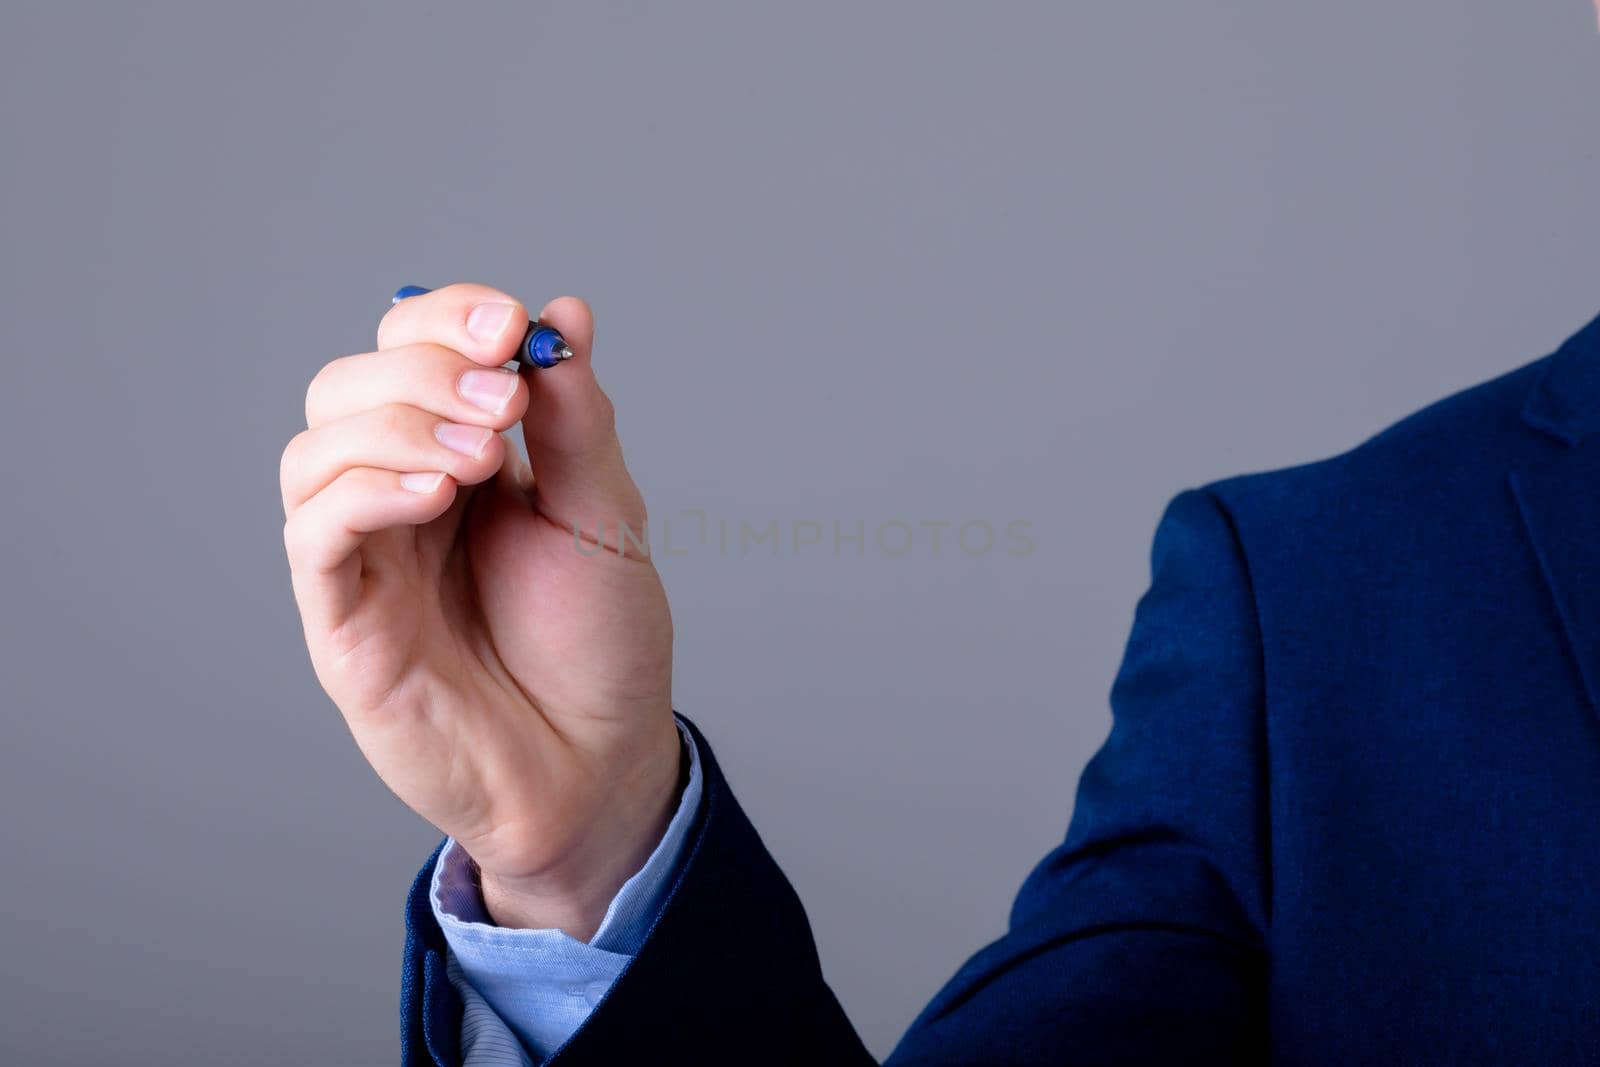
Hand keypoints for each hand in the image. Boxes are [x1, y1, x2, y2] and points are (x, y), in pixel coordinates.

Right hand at [280, 283, 680, 937]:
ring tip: (485, 457)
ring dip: (395, 426)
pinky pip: (315, 532)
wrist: (596, 763)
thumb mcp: (605, 516)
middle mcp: (400, 496)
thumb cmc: (599, 645)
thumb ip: (578, 421)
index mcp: (463, 456)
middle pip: (349, 385)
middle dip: (424, 370)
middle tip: (506, 403)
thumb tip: (564, 313)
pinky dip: (365, 491)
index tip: (511, 326)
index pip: (411, 350)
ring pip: (315, 449)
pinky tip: (438, 494)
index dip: (447, 319)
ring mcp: (367, 558)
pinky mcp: (344, 621)